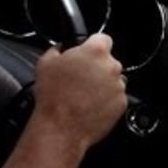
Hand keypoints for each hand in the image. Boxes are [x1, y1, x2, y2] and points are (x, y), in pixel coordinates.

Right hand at [32, 33, 127, 157]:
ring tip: (84, 95)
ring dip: (102, 84)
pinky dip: (107, 100)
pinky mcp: (122, 104)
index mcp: (95, 51)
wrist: (61, 128)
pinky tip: (90, 106)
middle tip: (80, 78)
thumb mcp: (45, 64)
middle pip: (108, 61)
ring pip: (113, 80)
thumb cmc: (53, 97)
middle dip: (96, 67)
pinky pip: (116, 97)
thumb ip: (57, 50)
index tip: (87, 52)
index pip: (103, 38)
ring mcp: (119, 86)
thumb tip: (60, 49)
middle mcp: (111, 67)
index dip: (93, 45)